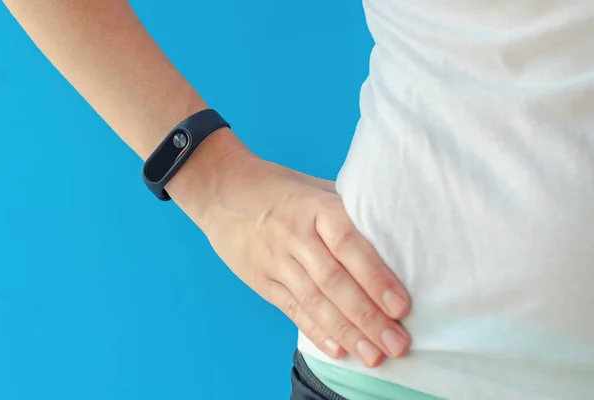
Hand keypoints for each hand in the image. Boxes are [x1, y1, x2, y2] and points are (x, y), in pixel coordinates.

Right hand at [171, 130, 410, 367]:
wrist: (222, 190)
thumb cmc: (279, 188)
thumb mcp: (314, 186)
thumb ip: (347, 209)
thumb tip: (391, 233)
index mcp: (315, 207)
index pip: (348, 245)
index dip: (375, 277)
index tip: (400, 307)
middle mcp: (295, 235)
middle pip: (334, 281)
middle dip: (367, 317)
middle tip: (397, 344)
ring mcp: (275, 259)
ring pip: (314, 300)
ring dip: (346, 332)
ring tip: (374, 356)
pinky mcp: (260, 279)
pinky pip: (290, 308)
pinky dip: (315, 330)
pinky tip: (338, 349)